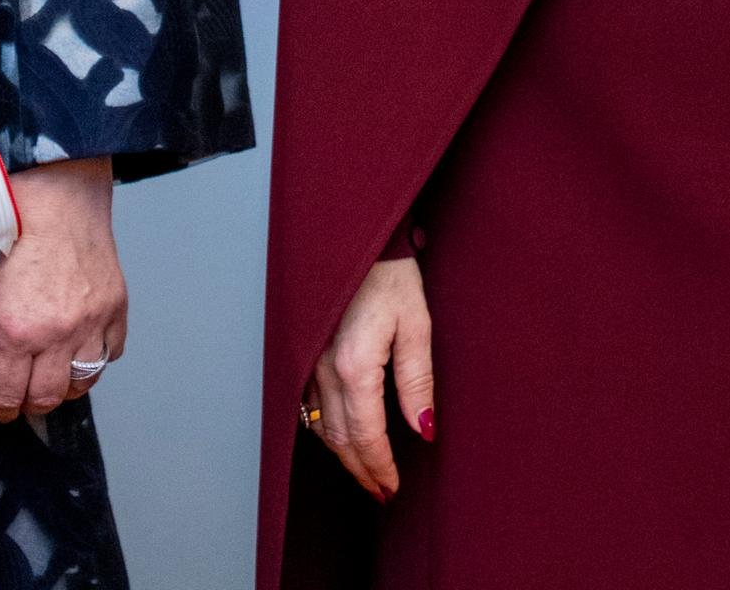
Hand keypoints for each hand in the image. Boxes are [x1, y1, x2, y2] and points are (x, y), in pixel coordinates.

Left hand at [0, 156, 126, 421]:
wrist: (57, 197)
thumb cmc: (18, 234)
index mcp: (17, 331)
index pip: (8, 396)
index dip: (1, 407)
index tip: (2, 406)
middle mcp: (58, 332)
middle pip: (48, 397)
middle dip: (33, 401)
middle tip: (26, 393)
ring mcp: (92, 319)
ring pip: (85, 380)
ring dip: (68, 383)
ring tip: (57, 374)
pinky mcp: (116, 304)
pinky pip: (113, 350)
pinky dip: (99, 355)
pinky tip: (84, 346)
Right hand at [306, 257, 433, 500]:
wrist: (359, 238)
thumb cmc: (392, 277)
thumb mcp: (417, 324)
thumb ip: (417, 381)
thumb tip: (423, 430)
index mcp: (354, 366)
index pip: (365, 435)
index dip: (380, 466)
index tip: (393, 487)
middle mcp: (324, 370)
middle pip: (339, 439)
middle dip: (361, 470)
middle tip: (382, 492)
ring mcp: (310, 362)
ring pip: (320, 427)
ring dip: (343, 455)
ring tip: (366, 473)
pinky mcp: (306, 354)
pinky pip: (308, 407)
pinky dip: (324, 431)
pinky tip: (339, 438)